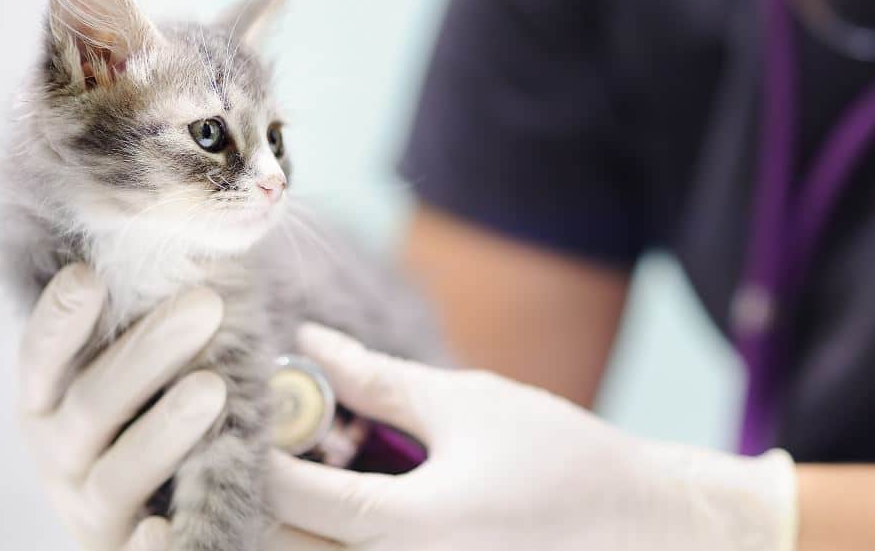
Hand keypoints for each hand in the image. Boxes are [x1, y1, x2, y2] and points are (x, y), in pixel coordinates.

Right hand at [18, 264, 226, 550]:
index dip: (63, 318)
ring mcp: (92, 506)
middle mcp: (61, 452)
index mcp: (52, 401)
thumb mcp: (138, 373)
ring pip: (119, 472)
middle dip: (148, 352)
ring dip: (163, 429)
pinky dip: (148, 542)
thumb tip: (201, 243)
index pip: (44, 356)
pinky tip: (163, 527)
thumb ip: (152, 321)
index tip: (91, 276)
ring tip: (212, 387)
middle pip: (93, 403)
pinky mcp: (126, 550)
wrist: (153, 516)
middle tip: (206, 304)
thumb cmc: (149, 421)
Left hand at [265, 324, 798, 550]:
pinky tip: (340, 494)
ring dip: (288, 519)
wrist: (640, 527)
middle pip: (279, 546)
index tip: (235, 404)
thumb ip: (378, 380)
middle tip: (253, 436)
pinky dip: (329, 536)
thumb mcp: (467, 404)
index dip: (248, 447)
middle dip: (254, 491)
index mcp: (405, 529)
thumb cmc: (563, 460)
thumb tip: (311, 343)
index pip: (285, 496)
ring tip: (293, 462)